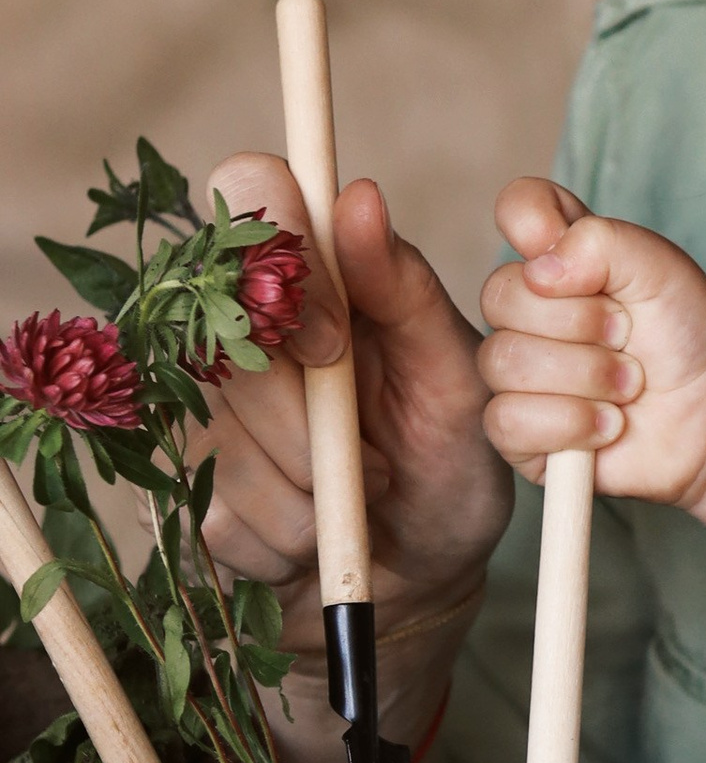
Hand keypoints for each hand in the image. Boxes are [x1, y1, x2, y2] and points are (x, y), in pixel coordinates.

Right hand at [197, 156, 512, 647]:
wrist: (429, 572)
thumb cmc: (453, 457)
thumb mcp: (456, 373)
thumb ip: (406, 288)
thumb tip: (359, 196)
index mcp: (317, 277)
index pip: (248, 190)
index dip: (277, 258)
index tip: (332, 343)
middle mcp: (247, 331)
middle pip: (223, 338)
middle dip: (308, 419)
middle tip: (377, 457)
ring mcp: (207, 409)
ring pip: (226, 440)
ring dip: (312, 491)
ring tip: (365, 493)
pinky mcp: (192, 491)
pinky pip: (223, 512)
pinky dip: (292, 538)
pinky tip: (325, 535)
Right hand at [479, 178, 705, 516]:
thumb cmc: (690, 335)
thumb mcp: (660, 268)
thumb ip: (601, 242)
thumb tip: (540, 269)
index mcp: (560, 258)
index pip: (517, 209)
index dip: (535, 222)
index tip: (583, 255)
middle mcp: (530, 310)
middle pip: (500, 296)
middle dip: (581, 322)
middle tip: (629, 337)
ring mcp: (519, 372)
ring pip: (506, 362)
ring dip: (586, 376)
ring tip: (631, 384)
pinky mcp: (521, 432)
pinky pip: (509, 420)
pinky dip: (571, 422)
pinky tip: (608, 423)